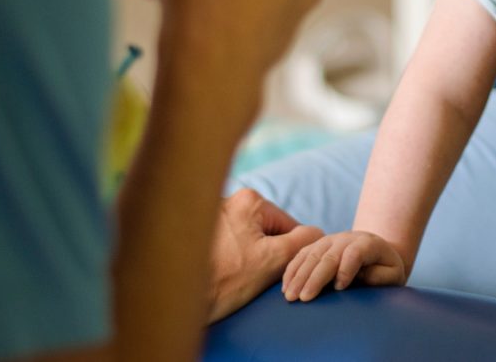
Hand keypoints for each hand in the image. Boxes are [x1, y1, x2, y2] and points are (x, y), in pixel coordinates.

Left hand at [207, 189, 323, 322]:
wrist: (176, 297)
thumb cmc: (224, 280)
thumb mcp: (273, 261)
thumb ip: (302, 242)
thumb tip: (318, 233)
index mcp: (249, 199)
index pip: (287, 225)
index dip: (290, 251)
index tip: (279, 271)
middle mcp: (227, 198)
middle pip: (265, 230)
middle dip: (267, 253)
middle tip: (255, 276)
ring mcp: (208, 213)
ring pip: (246, 237)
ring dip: (248, 256)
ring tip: (236, 276)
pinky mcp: (195, 230)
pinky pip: (227, 241)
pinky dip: (230, 256)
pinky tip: (223, 271)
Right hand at [281, 230, 406, 301]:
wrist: (376, 251)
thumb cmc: (386, 269)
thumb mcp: (393, 274)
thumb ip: (381, 276)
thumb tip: (361, 277)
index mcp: (368, 243)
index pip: (355, 253)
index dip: (347, 269)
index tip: (340, 288)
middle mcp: (346, 238)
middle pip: (328, 256)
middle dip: (315, 278)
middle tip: (303, 299)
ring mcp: (329, 240)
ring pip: (311, 255)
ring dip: (299, 276)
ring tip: (290, 296)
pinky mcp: (317, 246)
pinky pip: (301, 255)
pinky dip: (292, 270)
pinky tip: (285, 286)